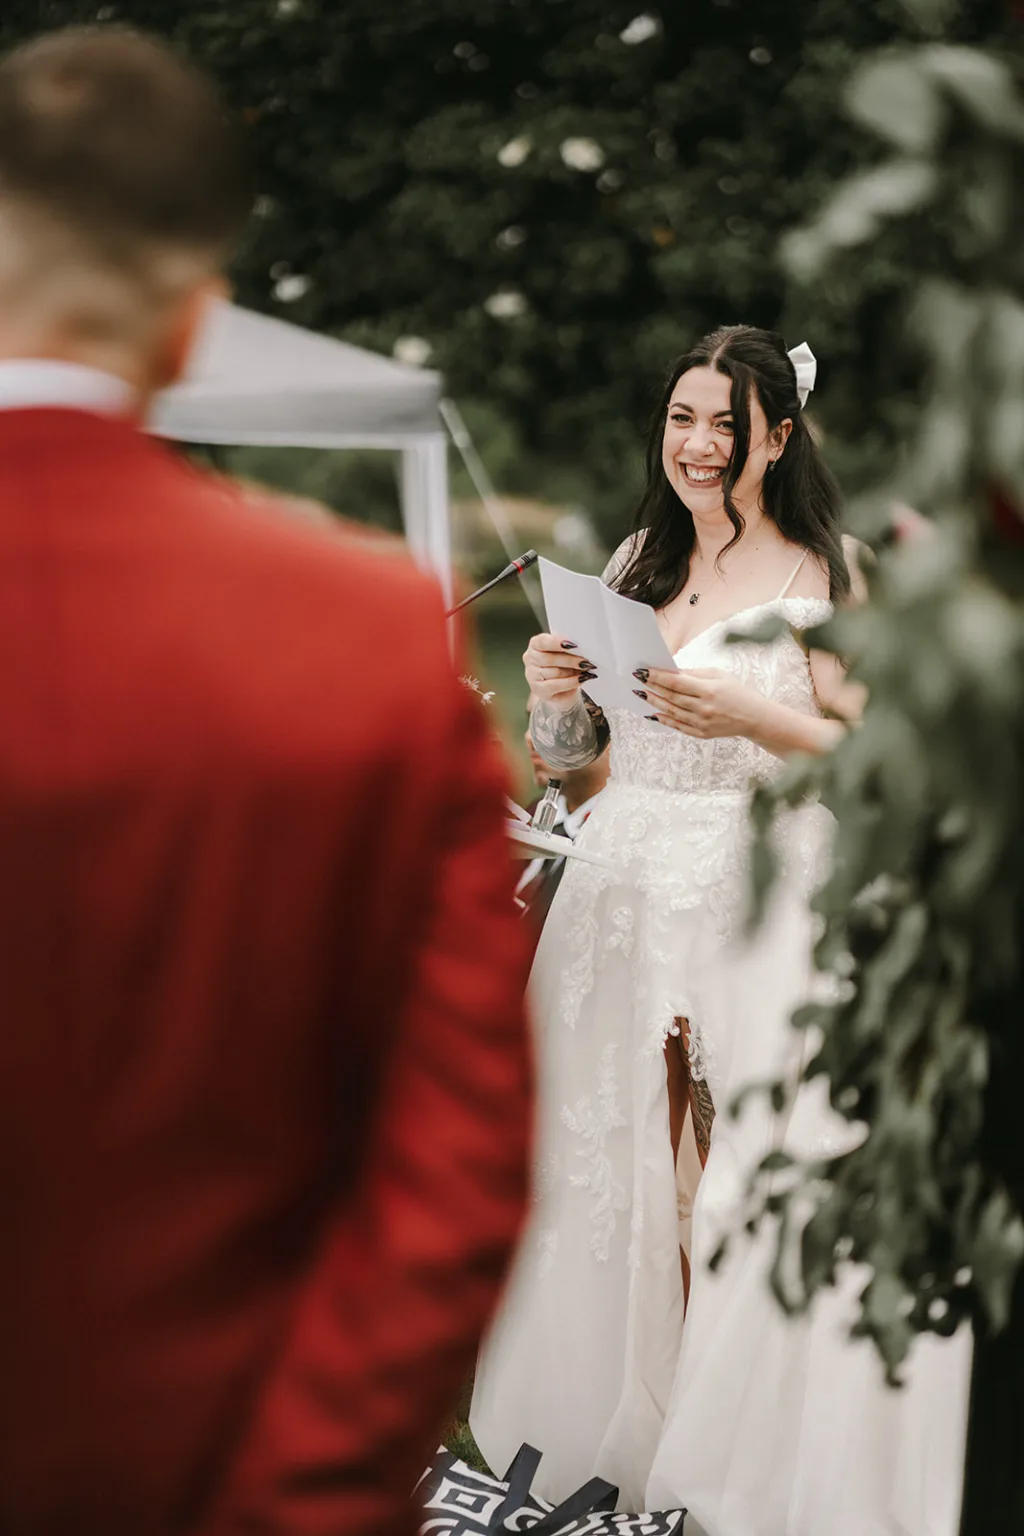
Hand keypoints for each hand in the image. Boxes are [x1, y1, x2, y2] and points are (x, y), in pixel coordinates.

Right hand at [523, 633, 595, 709]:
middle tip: (586, 661)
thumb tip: (582, 649)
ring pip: (554, 672)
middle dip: (570, 660)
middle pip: (549, 659)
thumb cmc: (564, 664)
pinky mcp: (538, 689)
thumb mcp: (565, 652)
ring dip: (572, 671)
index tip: (573, 645)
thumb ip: (568, 648)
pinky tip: (581, 679)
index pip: (543, 641)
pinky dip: (571, 682)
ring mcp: (532, 675)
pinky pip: (555, 685)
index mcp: (535, 644)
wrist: (563, 686)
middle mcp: (530, 658)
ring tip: (586, 670)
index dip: (557, 643)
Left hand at [635, 666, 765, 738]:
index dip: (657, 677)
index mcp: (709, 690)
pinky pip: (678, 726)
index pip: (676, 682)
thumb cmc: (736, 692)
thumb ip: (694, 674)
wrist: (754, 717)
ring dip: (654, 702)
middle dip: (652, 687)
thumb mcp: (718, 675)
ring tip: (642, 694)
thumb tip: (670, 671)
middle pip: (671, 697)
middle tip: (637, 680)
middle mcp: (703, 708)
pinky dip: (664, 719)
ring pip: (671, 711)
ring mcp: (701, 723)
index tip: (643, 671)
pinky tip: (653, 713)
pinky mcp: (701, 734)